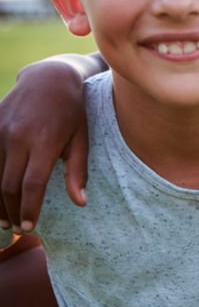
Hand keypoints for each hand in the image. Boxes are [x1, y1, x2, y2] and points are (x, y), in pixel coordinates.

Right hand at [0, 62, 88, 232]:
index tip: (30, 227)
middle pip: (8, 184)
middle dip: (11, 210)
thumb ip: (77, 172)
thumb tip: (80, 203)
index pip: (32, 184)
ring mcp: (0, 130)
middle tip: (16, 228)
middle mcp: (17, 137)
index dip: (28, 208)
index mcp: (43, 142)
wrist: (49, 78)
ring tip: (4, 218)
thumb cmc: (72, 112)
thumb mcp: (82, 139)